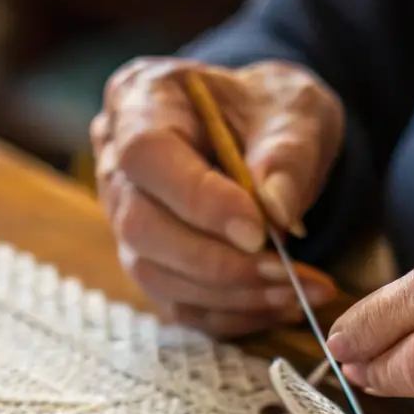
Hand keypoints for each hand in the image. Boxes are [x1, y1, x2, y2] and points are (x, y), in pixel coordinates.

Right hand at [92, 57, 343, 336]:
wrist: (269, 131)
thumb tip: (276, 213)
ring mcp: (126, 217)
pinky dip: (232, 313)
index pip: (147, 156)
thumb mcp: (296, 110)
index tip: (259, 230)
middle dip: (215, 260)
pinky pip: (178, 303)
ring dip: (228, 294)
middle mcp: (117, 162)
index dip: (197, 200)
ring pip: (154, 273)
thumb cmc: (273, 109)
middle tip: (286, 270)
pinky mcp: (152, 261)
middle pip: (140, 226)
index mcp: (142, 100)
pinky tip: (281, 303)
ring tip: (296, 291)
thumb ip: (288, 153)